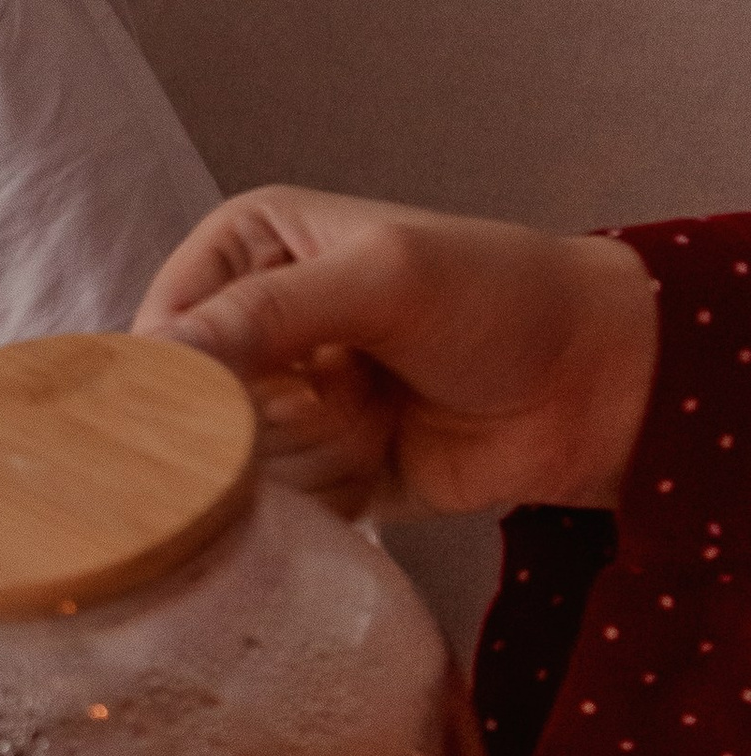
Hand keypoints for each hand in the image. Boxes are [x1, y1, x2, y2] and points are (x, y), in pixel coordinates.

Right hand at [133, 187, 657, 517]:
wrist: (595, 386)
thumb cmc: (499, 300)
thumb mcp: (381, 280)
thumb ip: (266, 313)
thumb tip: (160, 357)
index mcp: (251, 248)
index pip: (162, 322)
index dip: (178, 373)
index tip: (220, 399)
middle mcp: (257, 323)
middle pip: (188, 404)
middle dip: (255, 419)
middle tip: (332, 401)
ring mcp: (288, 401)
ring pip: (231, 463)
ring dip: (302, 456)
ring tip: (375, 419)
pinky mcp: (320, 468)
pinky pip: (278, 506)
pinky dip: (322, 497)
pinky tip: (378, 462)